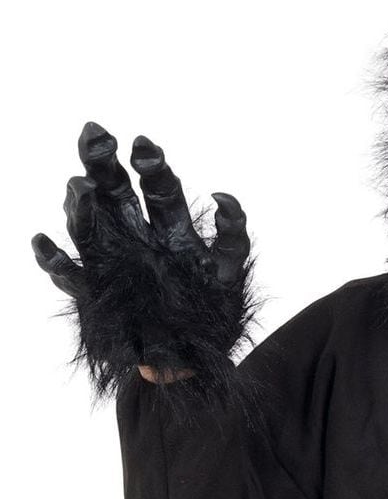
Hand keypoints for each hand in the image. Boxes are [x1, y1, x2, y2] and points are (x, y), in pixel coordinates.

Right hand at [32, 122, 255, 403]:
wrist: (192, 362)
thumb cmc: (211, 317)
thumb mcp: (230, 276)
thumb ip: (233, 236)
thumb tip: (222, 197)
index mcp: (171, 229)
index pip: (159, 186)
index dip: (150, 163)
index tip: (144, 147)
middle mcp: (136, 235)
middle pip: (114, 189)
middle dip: (103, 160)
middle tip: (97, 136)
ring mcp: (111, 259)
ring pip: (87, 221)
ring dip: (81, 203)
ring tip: (83, 191)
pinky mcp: (93, 290)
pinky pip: (67, 273)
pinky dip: (52, 260)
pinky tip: (44, 245)